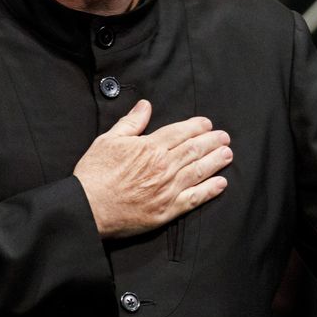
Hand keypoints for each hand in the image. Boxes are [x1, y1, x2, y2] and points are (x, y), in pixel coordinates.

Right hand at [74, 99, 230, 237]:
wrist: (88, 208)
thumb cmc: (95, 174)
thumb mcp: (108, 140)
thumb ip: (131, 123)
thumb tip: (145, 106)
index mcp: (150, 147)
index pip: (180, 132)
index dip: (196, 127)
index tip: (207, 124)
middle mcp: (163, 166)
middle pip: (194, 150)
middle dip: (212, 142)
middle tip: (225, 137)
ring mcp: (168, 189)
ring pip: (199, 171)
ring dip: (216, 161)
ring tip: (228, 154)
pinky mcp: (168, 210)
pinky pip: (194, 199)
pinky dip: (210, 191)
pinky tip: (221, 184)